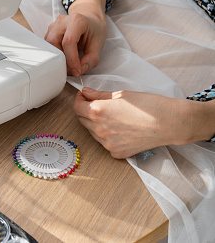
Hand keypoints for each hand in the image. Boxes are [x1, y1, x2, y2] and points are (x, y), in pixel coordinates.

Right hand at [45, 0, 106, 76]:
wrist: (90, 19)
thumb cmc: (94, 29)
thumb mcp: (98, 44)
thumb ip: (90, 59)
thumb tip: (79, 71)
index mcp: (77, 20)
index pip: (68, 42)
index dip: (71, 59)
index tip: (76, 71)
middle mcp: (62, 21)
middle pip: (54, 43)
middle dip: (62, 60)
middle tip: (71, 70)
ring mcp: (54, 25)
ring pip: (48, 46)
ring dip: (57, 57)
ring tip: (68, 63)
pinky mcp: (49, 32)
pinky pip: (48, 46)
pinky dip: (55, 54)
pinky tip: (64, 57)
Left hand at [73, 87, 214, 158]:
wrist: (169, 123)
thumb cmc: (148, 106)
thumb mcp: (121, 94)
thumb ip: (99, 94)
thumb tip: (86, 93)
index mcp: (97, 112)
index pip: (77, 107)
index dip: (80, 100)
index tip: (85, 97)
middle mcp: (99, 129)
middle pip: (82, 119)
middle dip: (87, 111)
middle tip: (100, 105)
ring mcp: (107, 144)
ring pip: (93, 132)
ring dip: (97, 124)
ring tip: (115, 117)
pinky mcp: (116, 153)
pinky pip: (105, 143)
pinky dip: (108, 136)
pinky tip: (122, 129)